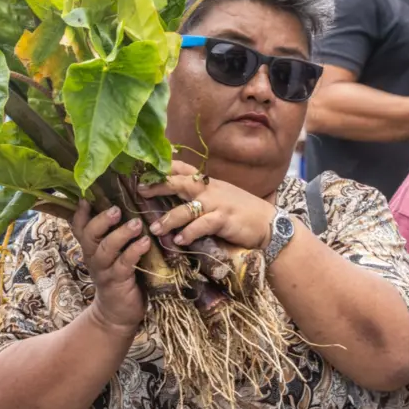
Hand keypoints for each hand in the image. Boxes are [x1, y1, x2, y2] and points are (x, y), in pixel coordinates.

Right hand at [72, 200, 147, 334]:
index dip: (80, 213)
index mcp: (91, 248)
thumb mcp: (112, 254)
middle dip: (100, 221)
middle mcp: (94, 257)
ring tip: (135, 224)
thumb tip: (126, 205)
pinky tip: (145, 243)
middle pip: (89, 236)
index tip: (86, 198)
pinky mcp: (118, 282)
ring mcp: (104, 271)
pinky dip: (134, 252)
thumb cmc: (120, 276)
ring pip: (106, 249)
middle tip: (115, 209)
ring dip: (121, 235)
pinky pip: (124, 265)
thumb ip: (114, 234)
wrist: (118, 314)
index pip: (79, 227)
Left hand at [137, 161, 276, 249]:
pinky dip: (190, 233)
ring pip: (187, 208)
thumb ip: (199, 194)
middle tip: (140, 191)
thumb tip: (173, 193)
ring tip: (155, 229)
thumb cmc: (240, 211)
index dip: (163, 167)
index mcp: (208, 182)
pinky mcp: (225, 219)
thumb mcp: (219, 196)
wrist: (268, 223)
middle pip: (180, 182)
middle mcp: (211, 189)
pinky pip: (203, 225)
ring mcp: (218, 204)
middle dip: (159, 185)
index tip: (143, 168)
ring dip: (169, 218)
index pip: (182, 169)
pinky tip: (180, 241)